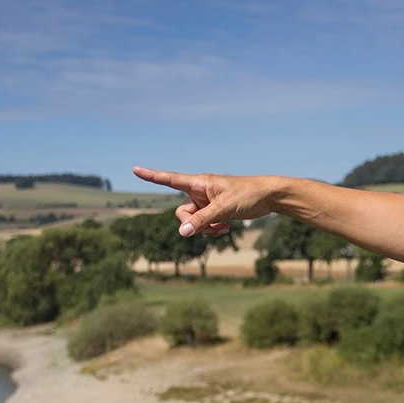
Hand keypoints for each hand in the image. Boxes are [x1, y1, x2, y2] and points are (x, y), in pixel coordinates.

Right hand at [131, 166, 277, 236]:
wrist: (268, 197)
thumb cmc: (247, 195)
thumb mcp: (223, 208)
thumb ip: (202, 220)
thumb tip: (181, 233)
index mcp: (199, 182)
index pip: (170, 178)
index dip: (152, 176)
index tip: (135, 170)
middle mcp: (200, 191)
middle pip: (181, 212)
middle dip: (192, 224)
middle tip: (211, 226)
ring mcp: (207, 202)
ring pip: (193, 221)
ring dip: (205, 229)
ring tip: (223, 228)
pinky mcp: (215, 210)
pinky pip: (204, 224)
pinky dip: (212, 229)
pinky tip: (226, 228)